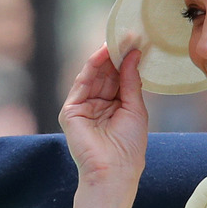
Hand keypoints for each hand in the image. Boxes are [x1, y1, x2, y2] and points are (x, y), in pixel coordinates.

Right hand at [59, 44, 147, 186]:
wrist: (114, 172)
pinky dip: (92, 67)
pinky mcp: (71, 111)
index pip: (118, 78)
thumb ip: (131, 81)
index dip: (125, 60)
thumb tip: (133, 54)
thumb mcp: (135, 108)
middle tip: (126, 36)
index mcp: (114, 106)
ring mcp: (83, 107)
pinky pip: (81, 83)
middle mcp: (97, 105)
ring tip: (116, 40)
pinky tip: (103, 54)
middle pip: (105, 74)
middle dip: (115, 55)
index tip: (135, 42)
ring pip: (93, 76)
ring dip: (104, 58)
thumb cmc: (129, 147)